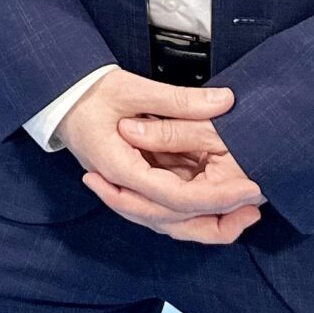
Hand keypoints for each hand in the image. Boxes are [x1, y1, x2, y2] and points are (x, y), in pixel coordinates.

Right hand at [57, 70, 263, 243]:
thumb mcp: (132, 89)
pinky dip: (193, 212)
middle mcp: (122, 188)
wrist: (58, 97)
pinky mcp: (132, 186)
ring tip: (245, 211)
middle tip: (255, 208)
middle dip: (218, 221)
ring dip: (208, 222)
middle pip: (174, 223)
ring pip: (170, 223)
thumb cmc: (87, 92)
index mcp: (120, 168)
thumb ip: (179, 100)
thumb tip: (224, 102)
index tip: (249, 188)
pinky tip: (219, 204)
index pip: (174, 198)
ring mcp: (125, 190)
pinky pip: (164, 210)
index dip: (215, 197)